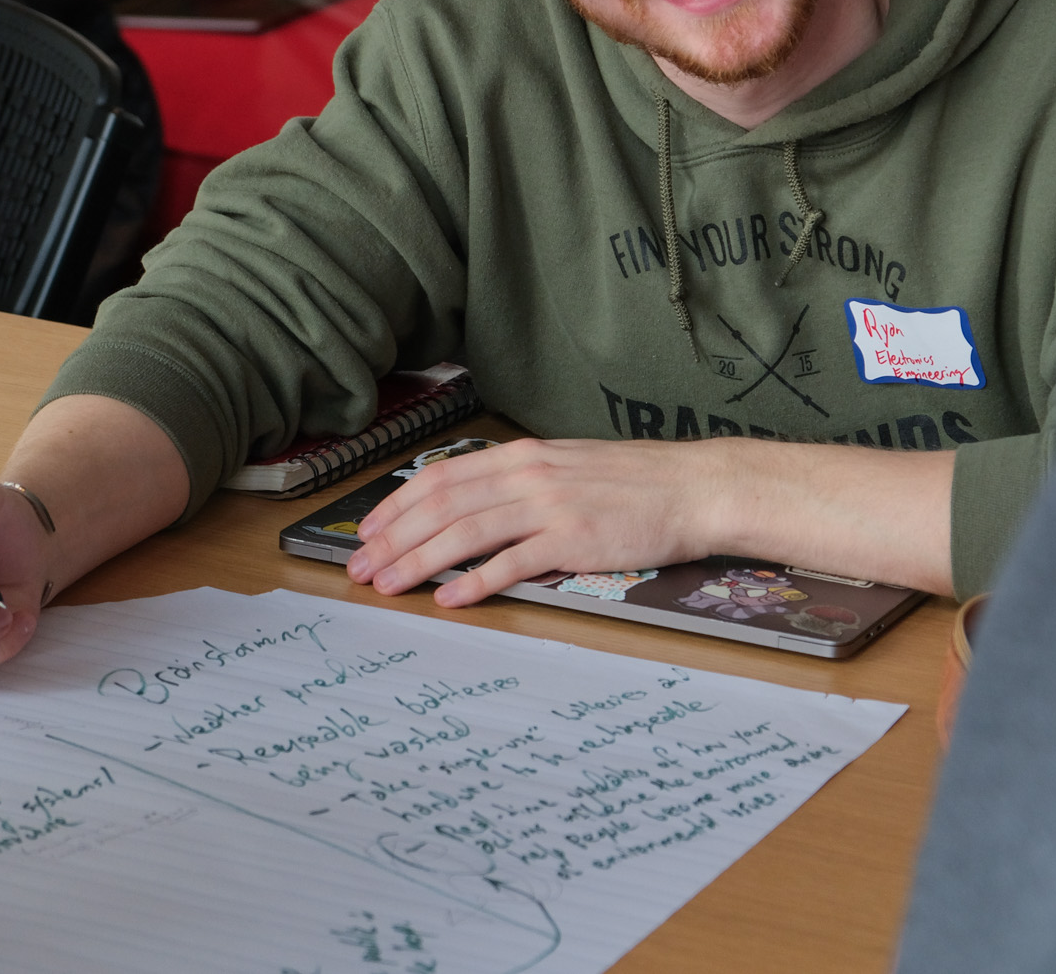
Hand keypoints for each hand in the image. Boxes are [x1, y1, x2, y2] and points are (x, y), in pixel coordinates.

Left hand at [345, 438, 728, 606]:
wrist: (694, 487)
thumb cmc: (636, 482)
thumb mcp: (567, 467)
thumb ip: (520, 483)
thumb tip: (474, 507)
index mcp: (522, 455)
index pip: (440, 477)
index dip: (396, 506)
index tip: (367, 531)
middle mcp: (528, 475)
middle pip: (440, 506)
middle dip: (393, 539)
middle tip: (360, 569)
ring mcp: (549, 506)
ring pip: (464, 533)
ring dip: (418, 561)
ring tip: (388, 586)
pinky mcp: (573, 540)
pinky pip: (512, 562)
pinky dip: (475, 582)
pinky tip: (449, 599)